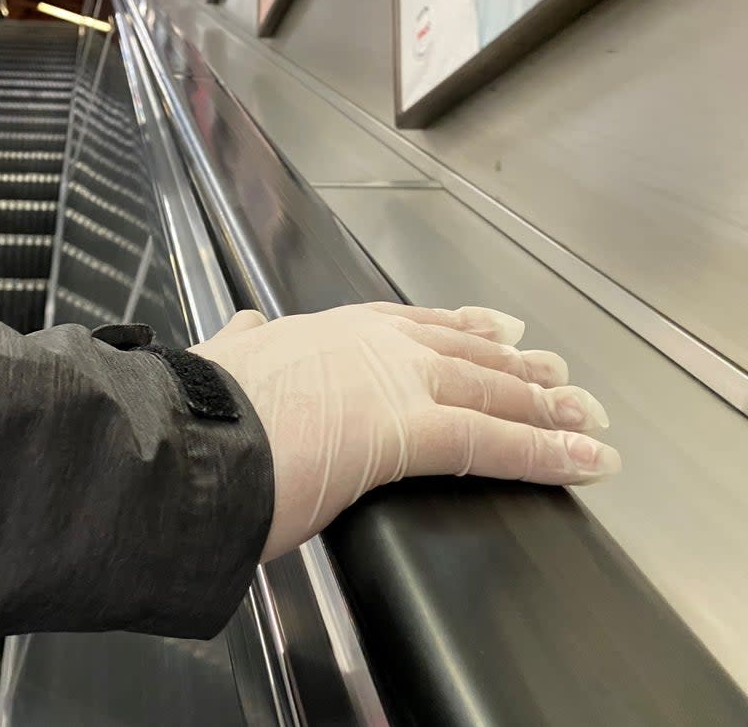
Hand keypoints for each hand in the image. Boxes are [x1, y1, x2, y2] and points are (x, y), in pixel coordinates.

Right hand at [191, 304, 619, 561]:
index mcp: (328, 330)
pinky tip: (588, 461)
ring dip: (546, 404)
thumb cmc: (202, 406)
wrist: (194, 434)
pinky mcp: (413, 431)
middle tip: (560, 371)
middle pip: (464, 351)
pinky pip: (493, 441)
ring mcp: (397, 382)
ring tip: (589, 415)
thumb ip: (241, 341)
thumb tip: (242, 327)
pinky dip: (547, 452)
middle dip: (517, 364)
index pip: (409, 323)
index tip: (492, 326)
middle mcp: (372, 344)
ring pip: (489, 389)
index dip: (458, 325)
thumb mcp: (222, 354)